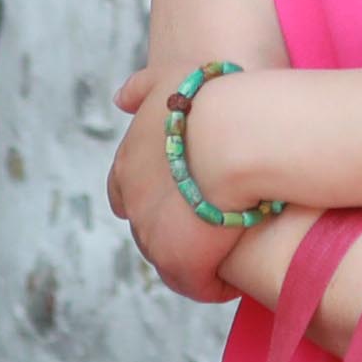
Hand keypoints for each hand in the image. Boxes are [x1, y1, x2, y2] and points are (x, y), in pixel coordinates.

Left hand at [108, 59, 250, 303]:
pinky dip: (218, 283)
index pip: (123, 193)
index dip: (153, 198)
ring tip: (231, 255)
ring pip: (172, 260)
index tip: (181, 198)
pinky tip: (241, 272)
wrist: (235, 135)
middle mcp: (133, 202)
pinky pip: (200, 284)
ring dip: (199, 259)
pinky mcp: (183, 263)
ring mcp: (154, 236)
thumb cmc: (213, 99)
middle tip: (214, 226)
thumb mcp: (171, 77)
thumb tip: (120, 100)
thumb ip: (143, 87)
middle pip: (149, 230)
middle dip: (177, 231)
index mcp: (129, 162)